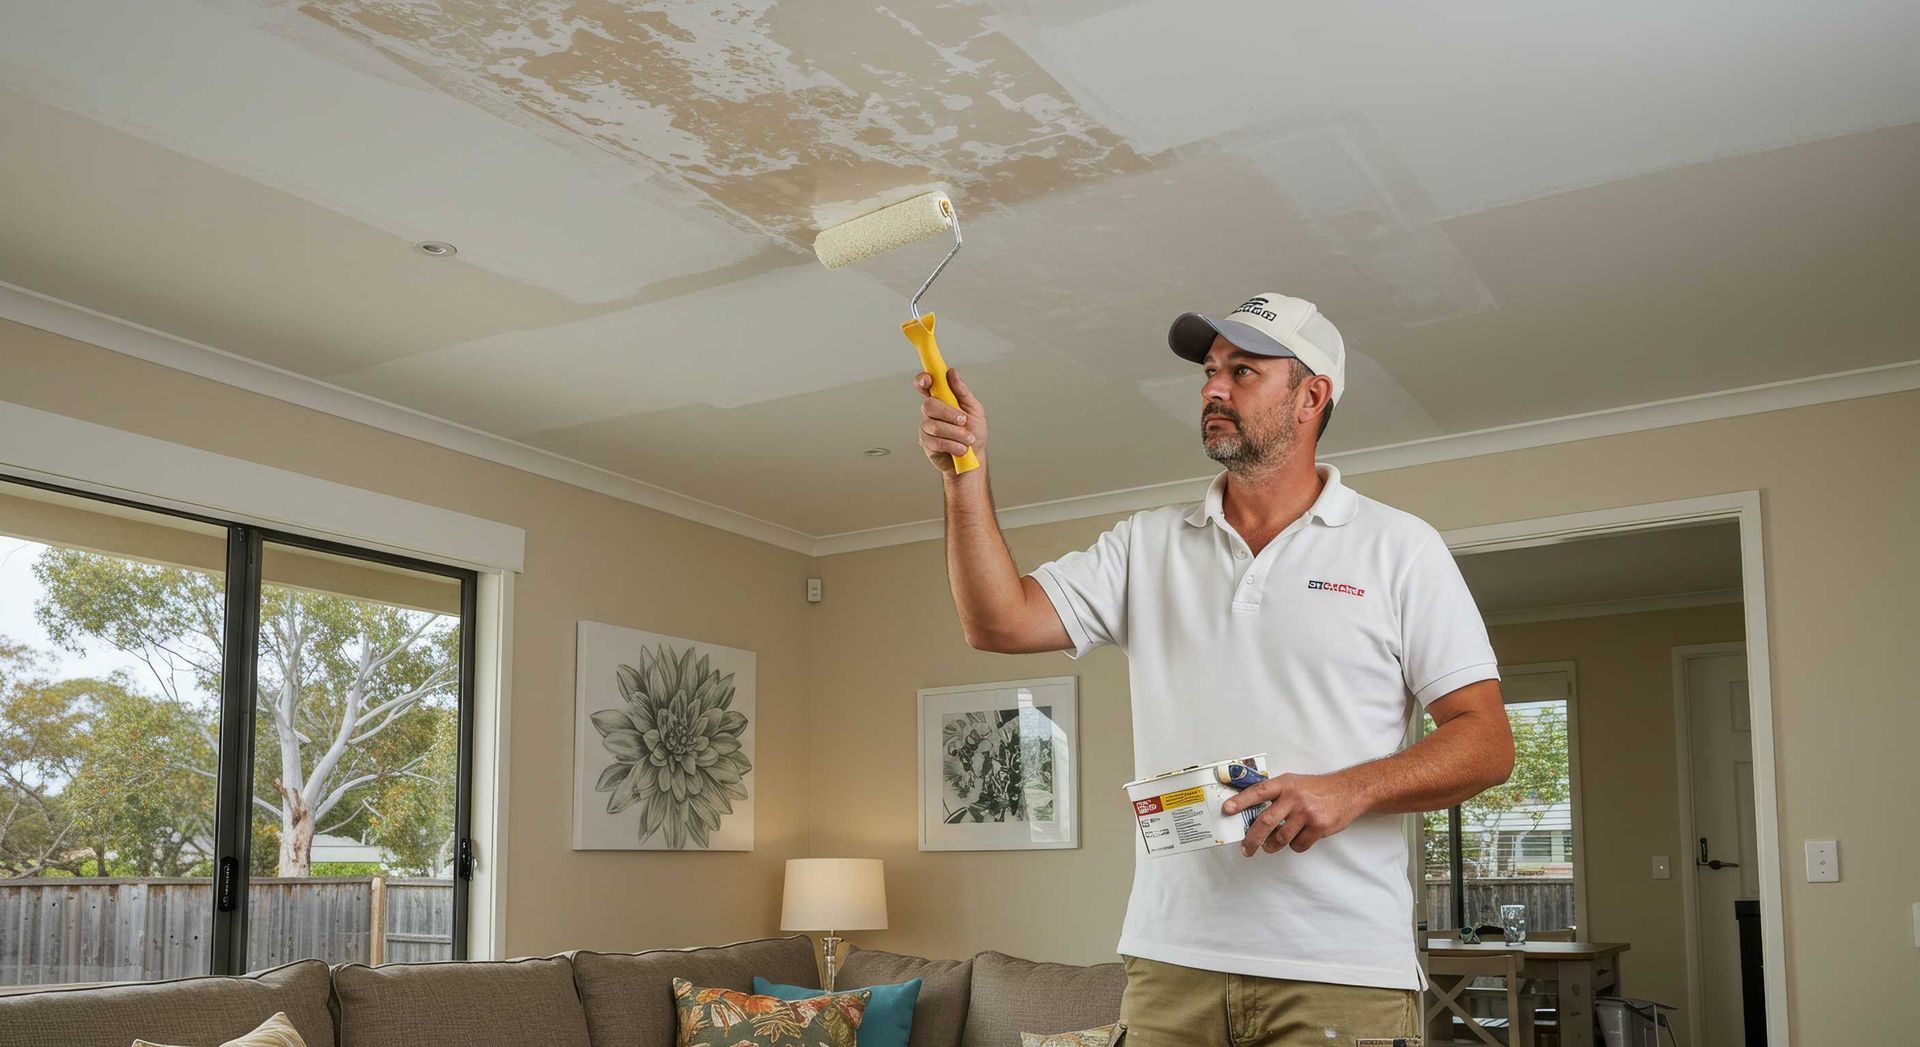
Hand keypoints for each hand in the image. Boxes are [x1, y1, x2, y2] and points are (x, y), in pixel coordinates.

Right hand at [914, 368, 986, 477]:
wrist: (974, 459)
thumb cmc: (974, 432)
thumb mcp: (974, 409)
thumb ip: (962, 391)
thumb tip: (952, 373)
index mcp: (942, 399)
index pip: (926, 385)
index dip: (923, 379)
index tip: (928, 379)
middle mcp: (931, 412)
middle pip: (928, 405)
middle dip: (948, 413)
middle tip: (963, 420)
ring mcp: (927, 427)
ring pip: (934, 425)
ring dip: (956, 433)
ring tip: (968, 439)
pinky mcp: (927, 443)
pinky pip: (935, 441)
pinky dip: (952, 445)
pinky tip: (961, 448)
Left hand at [1223, 771, 1369, 856]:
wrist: (1348, 792)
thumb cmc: (1317, 789)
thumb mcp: (1294, 783)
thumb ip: (1275, 795)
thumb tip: (1250, 812)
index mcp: (1285, 784)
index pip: (1258, 792)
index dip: (1241, 801)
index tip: (1227, 809)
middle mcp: (1294, 798)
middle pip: (1266, 822)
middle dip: (1252, 839)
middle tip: (1246, 849)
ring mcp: (1307, 813)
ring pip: (1281, 838)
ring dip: (1272, 846)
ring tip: (1270, 846)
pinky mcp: (1319, 827)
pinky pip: (1298, 845)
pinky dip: (1294, 846)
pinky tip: (1297, 839)